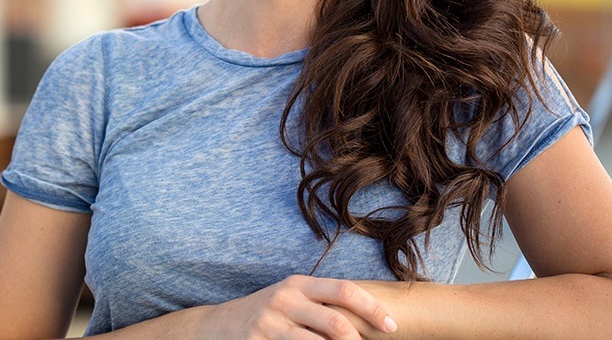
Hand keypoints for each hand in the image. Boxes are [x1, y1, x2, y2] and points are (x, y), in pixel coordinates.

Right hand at [200, 274, 396, 338]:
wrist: (219, 327)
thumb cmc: (268, 313)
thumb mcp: (292, 299)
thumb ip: (321, 304)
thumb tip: (366, 317)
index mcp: (300, 284)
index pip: (345, 290)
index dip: (371, 308)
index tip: (391, 326)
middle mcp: (287, 299)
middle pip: (335, 323)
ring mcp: (272, 323)